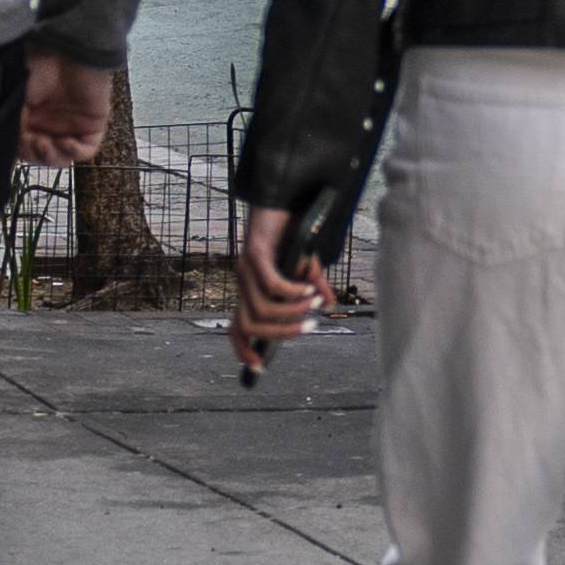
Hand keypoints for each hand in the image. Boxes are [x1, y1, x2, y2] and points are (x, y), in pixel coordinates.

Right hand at [17, 54, 113, 166]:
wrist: (66, 50)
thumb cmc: (39, 66)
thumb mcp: (15, 99)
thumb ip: (12, 125)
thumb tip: (7, 150)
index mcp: (30, 119)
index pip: (24, 149)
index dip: (20, 152)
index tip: (15, 147)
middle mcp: (49, 125)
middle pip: (41, 157)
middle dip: (34, 155)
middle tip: (31, 143)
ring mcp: (71, 127)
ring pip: (61, 158)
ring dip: (50, 156)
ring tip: (44, 143)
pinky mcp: (92, 126)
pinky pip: (85, 150)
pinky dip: (73, 152)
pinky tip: (65, 142)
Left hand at [227, 202, 328, 376]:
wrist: (286, 196)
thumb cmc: (293, 231)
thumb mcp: (307, 267)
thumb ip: (312, 287)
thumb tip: (327, 305)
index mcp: (250, 290)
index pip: (237, 327)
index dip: (243, 349)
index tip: (259, 368)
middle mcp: (243, 283)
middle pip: (250, 325)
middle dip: (280, 333)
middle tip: (310, 326)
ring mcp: (245, 269)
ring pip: (261, 309)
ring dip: (291, 312)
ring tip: (314, 305)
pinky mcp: (254, 254)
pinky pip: (271, 284)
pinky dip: (292, 292)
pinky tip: (310, 289)